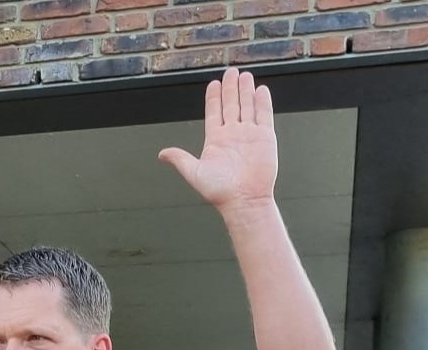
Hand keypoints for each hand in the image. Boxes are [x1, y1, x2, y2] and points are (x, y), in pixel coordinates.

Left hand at [158, 69, 278, 211]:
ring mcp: (249, 135)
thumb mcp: (194, 173)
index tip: (214, 83)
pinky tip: (260, 90)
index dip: (214, 97)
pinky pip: (264, 115)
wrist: (243, 200)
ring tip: (244, 74)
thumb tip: (161, 154)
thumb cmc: (219, 191)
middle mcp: (233, 134)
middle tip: (231, 71)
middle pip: (231, 104)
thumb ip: (180, 159)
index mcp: (215, 140)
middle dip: (230, 88)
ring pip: (247, 106)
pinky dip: (262, 102)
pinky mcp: (265, 138)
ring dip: (245, 90)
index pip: (214, 112)